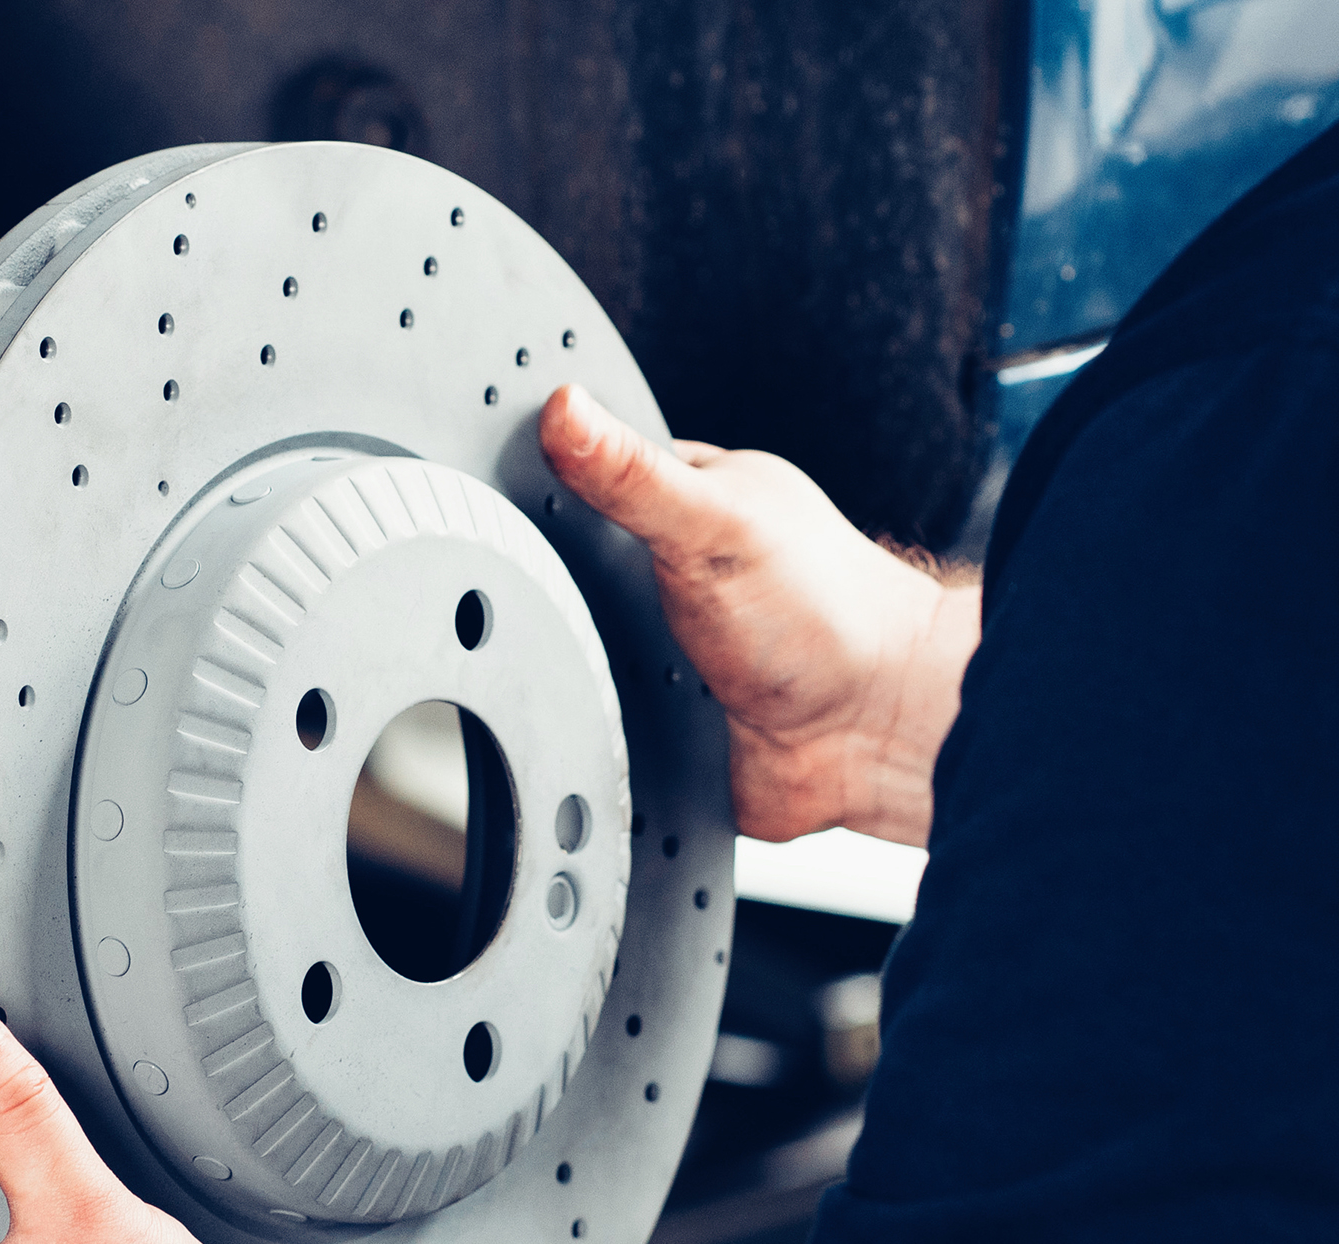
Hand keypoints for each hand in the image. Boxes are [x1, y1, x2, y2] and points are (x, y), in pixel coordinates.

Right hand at [540, 384, 979, 845]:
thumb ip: (633, 473)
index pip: (580, 465)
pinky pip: (587, 709)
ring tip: (549, 653)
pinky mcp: (652, 710)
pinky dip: (579, 717)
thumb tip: (562, 406)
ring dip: (555, 656)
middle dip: (532, 577)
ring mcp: (657, 638)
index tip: (468, 473)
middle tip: (504, 582)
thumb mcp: (716, 525)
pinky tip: (579, 712)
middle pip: (561, 560)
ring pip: (566, 638)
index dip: (529, 467)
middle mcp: (668, 563)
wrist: (870, 743)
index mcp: (685, 495)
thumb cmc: (829, 617)